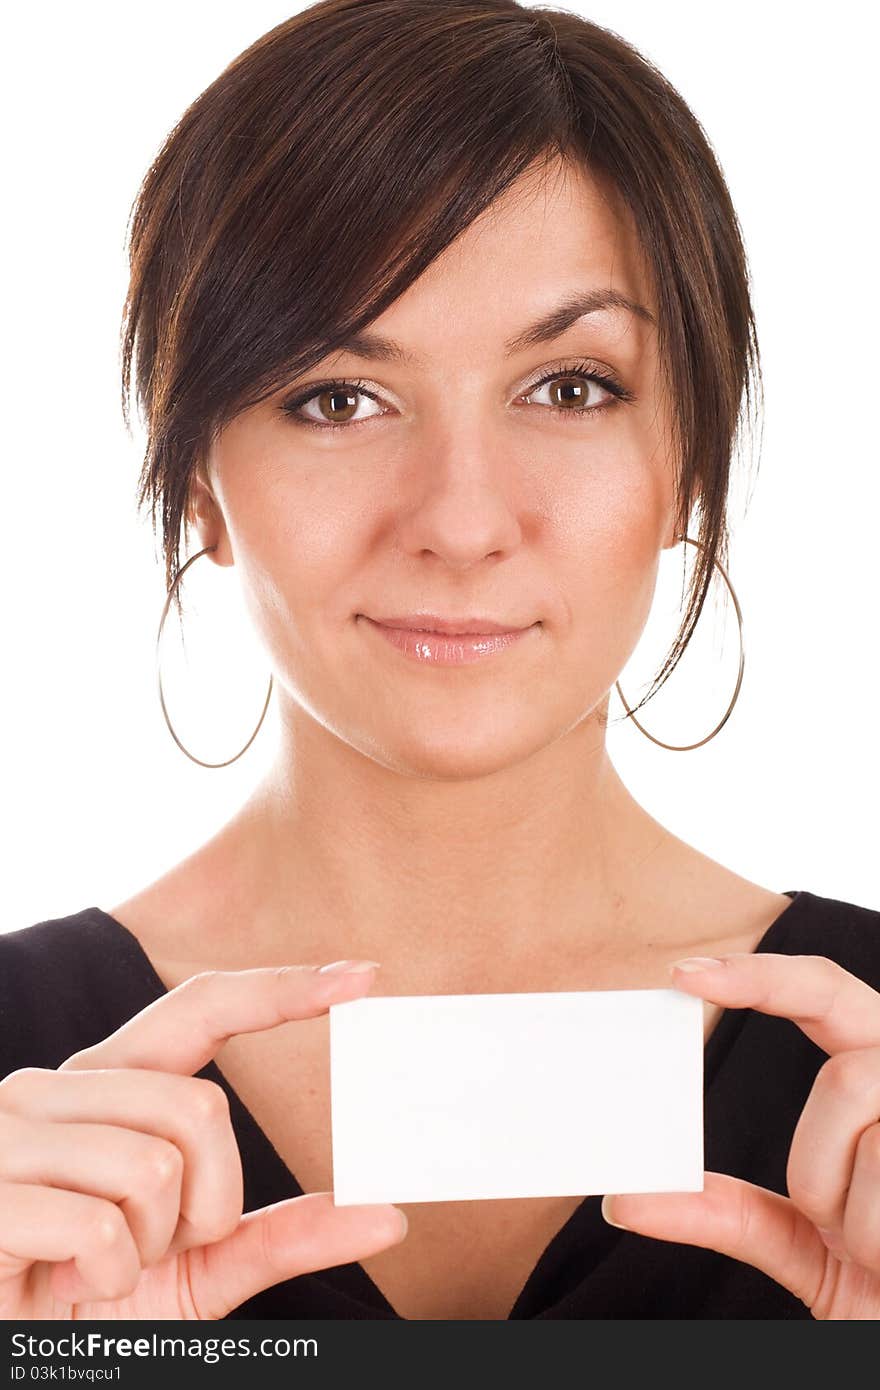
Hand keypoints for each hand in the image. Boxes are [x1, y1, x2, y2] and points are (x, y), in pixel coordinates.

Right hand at [0, 961, 406, 1319]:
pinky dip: (106, 1279)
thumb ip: (282, 1236)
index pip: (199, 1008)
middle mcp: (56, 1086)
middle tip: (156, 1247)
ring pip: (154, 1166)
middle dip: (208, 1201)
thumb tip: (389, 1216)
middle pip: (200, 1107)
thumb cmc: (91, 1303)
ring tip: (97, 1266)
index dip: (280, 989)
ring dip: (150, 1248)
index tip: (363, 977)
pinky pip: (100, 1228)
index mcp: (108, 1083)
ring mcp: (10, 1129)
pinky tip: (62, 1283)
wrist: (3, 1352)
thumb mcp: (198, 1269)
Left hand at [600, 952, 879, 1318]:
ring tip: (874, 1249)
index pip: (824, 992)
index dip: (762, 975)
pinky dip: (874, 1239)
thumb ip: (727, 1213)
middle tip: (820, 1222)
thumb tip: (625, 1202)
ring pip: (864, 1132)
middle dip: (817, 1160)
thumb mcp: (799, 1246)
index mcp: (876, 1077)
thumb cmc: (879, 1286)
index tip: (684, 976)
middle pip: (845, 1072)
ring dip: (847, 1212)